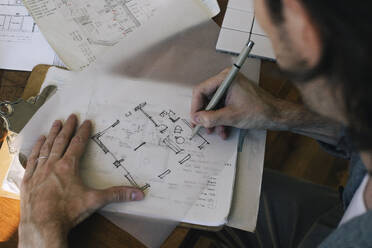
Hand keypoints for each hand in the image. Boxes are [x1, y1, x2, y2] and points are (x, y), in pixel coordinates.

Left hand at [19, 114, 143, 247]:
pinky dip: (36, 149)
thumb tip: (138, 193)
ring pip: (46, 147)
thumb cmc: (67, 212)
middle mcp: (53, 165)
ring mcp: (39, 171)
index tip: (86, 122)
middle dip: (67, 128)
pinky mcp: (28, 180)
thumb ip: (117, 195)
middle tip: (71, 117)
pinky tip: (38, 142)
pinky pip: (33, 159)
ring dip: (51, 134)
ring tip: (55, 124)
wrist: (42, 226)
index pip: (78, 144)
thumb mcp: (95, 201)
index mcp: (69, 166)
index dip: (83, 132)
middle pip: (61, 141)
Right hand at [191, 68, 283, 138]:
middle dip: (205, 115)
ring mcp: (229, 88)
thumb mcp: (231, 117)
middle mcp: (226, 80)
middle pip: (206, 98)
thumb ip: (211, 118)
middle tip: (203, 127)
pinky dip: (220, 118)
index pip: (201, 90)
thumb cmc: (259, 111)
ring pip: (213, 105)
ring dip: (213, 120)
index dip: (196, 107)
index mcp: (225, 79)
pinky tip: (223, 129)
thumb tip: (197, 119)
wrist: (276, 115)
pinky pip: (220, 107)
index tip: (195, 119)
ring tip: (216, 131)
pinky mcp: (233, 95)